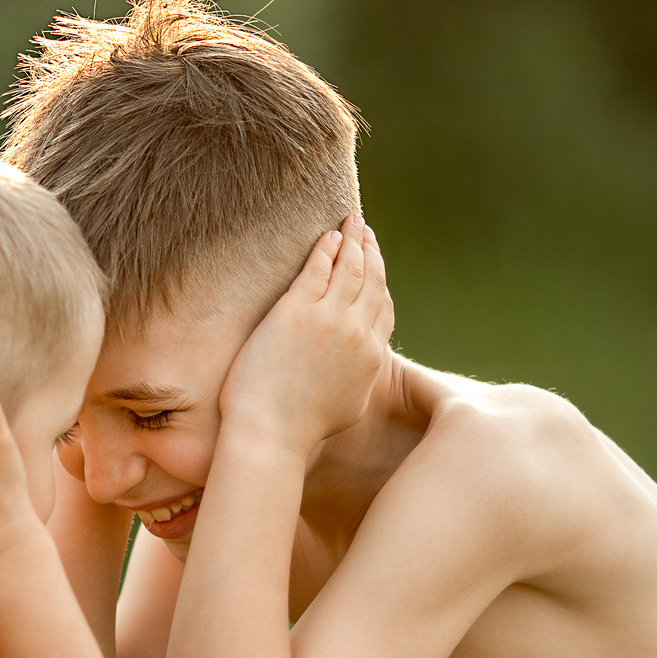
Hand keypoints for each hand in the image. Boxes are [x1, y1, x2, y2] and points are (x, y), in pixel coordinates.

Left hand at [218, 217, 393, 449]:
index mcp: (373, 358)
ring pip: (350, 268)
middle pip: (373, 281)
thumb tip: (361, 368)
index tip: (377, 266)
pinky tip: (327, 237)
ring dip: (353, 241)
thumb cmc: (300, 429)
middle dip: (372, 252)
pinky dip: (327, 249)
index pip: (385, 309)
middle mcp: (358, 334)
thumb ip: (360, 379)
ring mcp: (329, 320)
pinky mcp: (297, 311)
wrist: (271, 434)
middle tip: (366, 232)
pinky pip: (318, 269)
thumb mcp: (348, 406)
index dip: (381, 283)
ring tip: (351, 223)